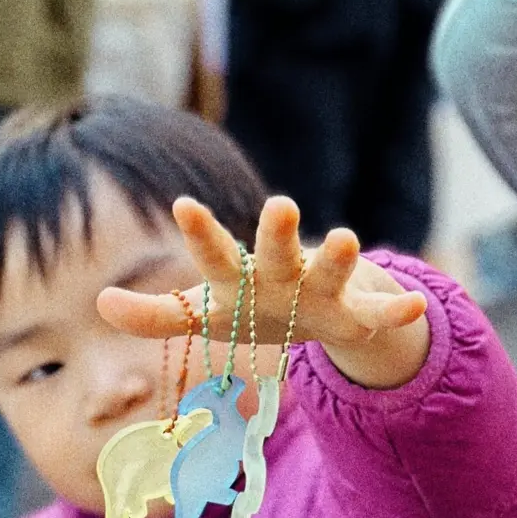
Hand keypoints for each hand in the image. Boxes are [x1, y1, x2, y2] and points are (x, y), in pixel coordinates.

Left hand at [98, 197, 429, 388]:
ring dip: (338, 257)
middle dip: (277, 232)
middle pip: (276, 252)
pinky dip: (396, 311)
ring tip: (343, 238)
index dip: (201, 232)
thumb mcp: (205, 313)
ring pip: (331, 272)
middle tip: (280, 203)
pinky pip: (378, 314)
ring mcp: (323, 290)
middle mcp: (283, 273)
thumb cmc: (253, 307)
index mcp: (241, 275)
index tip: (183, 203)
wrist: (320, 312)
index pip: (215, 254)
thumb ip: (156, 313)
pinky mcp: (356, 313)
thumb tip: (100, 302)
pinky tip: (417, 306)